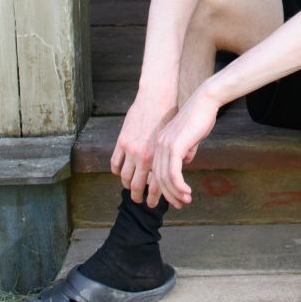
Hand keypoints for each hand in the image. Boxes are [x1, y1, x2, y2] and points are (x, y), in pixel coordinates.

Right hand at [111, 89, 178, 204]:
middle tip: (141, 202)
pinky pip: (115, 163)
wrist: (158, 97)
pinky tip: (121, 173)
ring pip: (124, 177)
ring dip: (127, 185)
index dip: (157, 197)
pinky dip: (117, 171)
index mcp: (161, 157)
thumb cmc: (172, 116)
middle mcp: (145, 156)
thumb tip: (184, 164)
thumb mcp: (180, 136)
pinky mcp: (122, 141)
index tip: (156, 204)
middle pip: (138, 186)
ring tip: (130, 188)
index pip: (157, 185)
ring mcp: (131, 149)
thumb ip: (182, 152)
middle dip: (139, 197)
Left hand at [151, 84, 219, 207]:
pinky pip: (174, 173)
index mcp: (160, 143)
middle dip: (169, 194)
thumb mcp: (189, 137)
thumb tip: (185, 162)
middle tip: (180, 205)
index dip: (165, 187)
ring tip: (186, 201)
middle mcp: (158, 146)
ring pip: (165, 178)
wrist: (205, 101)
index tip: (175, 198)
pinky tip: (187, 192)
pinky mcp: (175, 147)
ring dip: (175, 193)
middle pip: (158, 177)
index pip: (157, 171)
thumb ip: (185, 150)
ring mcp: (165, 146)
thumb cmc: (200, 117)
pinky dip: (179, 186)